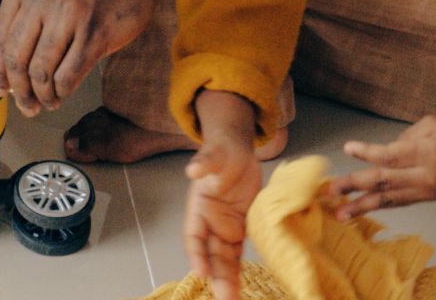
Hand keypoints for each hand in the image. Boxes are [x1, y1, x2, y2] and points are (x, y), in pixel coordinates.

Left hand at [0, 0, 164, 112]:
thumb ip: (26, 10)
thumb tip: (9, 62)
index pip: (1, 35)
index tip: (0, 87)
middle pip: (17, 58)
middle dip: (19, 89)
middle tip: (25, 104)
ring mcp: (70, 14)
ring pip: (41, 71)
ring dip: (41, 95)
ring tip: (46, 101)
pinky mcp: (96, 33)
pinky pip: (68, 75)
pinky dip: (62, 92)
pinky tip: (63, 92)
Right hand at [184, 138, 261, 299]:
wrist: (239, 153)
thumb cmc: (223, 152)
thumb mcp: (215, 153)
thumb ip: (205, 161)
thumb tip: (192, 169)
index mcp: (199, 207)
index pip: (194, 234)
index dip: (196, 253)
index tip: (201, 271)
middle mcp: (210, 223)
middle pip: (210, 254)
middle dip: (216, 277)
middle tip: (223, 299)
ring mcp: (225, 229)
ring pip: (224, 260)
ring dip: (227, 281)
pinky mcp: (241, 231)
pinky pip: (238, 256)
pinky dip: (240, 273)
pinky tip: (243, 289)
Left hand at [330, 111, 435, 217]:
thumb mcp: (434, 123)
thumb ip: (406, 136)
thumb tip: (383, 152)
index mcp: (428, 155)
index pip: (391, 156)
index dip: (367, 153)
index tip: (347, 148)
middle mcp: (426, 178)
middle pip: (384, 183)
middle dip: (355, 187)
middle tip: (330, 190)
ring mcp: (427, 192)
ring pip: (389, 200)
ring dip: (363, 206)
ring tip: (340, 213)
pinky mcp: (429, 198)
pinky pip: (400, 202)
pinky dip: (380, 205)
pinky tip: (364, 208)